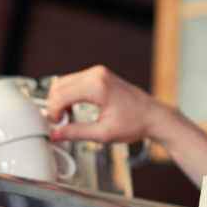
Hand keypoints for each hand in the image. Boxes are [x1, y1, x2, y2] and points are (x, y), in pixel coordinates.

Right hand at [44, 65, 168, 144]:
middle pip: (59, 86)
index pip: (61, 95)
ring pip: (64, 82)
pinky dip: (68, 95)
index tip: (56, 125)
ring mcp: (98, 72)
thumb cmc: (135, 123)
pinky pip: (74, 82)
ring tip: (68, 118)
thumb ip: (76, 133)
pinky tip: (74, 109)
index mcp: (97, 86)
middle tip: (60, 124)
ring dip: (60, 100)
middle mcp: (96, 74)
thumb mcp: (103, 134)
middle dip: (54, 106)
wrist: (153, 116)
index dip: (53, 112)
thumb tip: (57, 134)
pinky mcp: (99, 75)